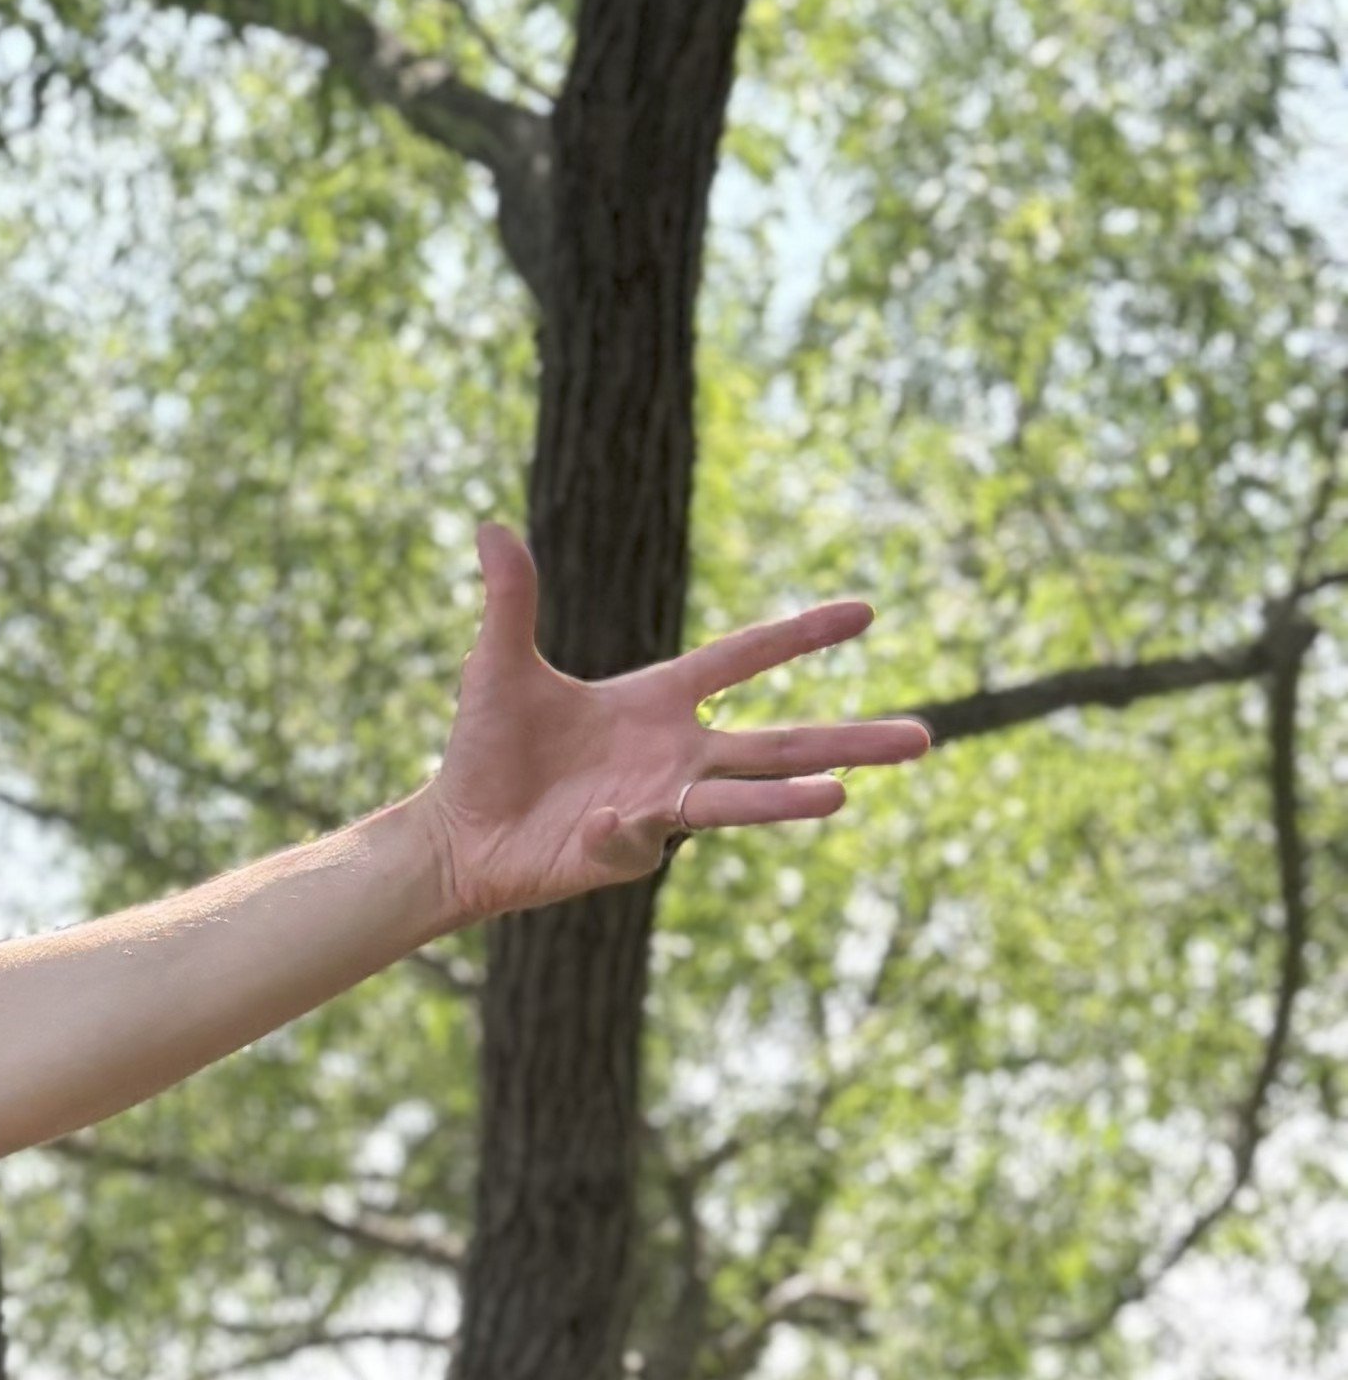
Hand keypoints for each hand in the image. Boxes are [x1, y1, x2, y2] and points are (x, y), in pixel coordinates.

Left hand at [403, 526, 927, 927]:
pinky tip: (600, 818)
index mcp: (657, 701)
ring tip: (842, 797)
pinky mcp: (626, 852)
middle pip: (780, 744)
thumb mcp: (497, 667)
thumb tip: (488, 527)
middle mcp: (675, 753)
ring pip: (742, 802)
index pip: (743, 659)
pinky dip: (625, 828)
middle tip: (925, 741)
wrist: (455, 832)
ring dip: (789, 800)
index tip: (867, 612)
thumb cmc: (484, 749)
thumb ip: (510, 601)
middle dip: (850, 741)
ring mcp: (657, 807)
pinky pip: (641, 837)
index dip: (801, 635)